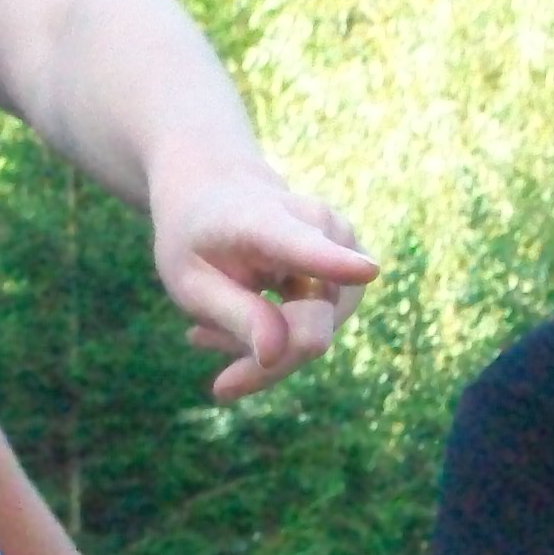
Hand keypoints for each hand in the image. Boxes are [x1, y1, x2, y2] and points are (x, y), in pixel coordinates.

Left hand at [150, 164, 377, 404]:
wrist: (217, 194)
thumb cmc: (196, 239)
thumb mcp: (189, 281)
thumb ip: (235, 316)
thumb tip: (278, 355)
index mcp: (268, 222)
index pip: (306, 246)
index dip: (335, 263)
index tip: (365, 272)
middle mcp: (323, 228)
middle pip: (311, 328)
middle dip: (260, 360)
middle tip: (196, 342)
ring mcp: (346, 250)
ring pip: (317, 336)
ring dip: (264, 349)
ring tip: (210, 326)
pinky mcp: (353, 274)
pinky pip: (320, 331)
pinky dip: (275, 342)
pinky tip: (232, 324)